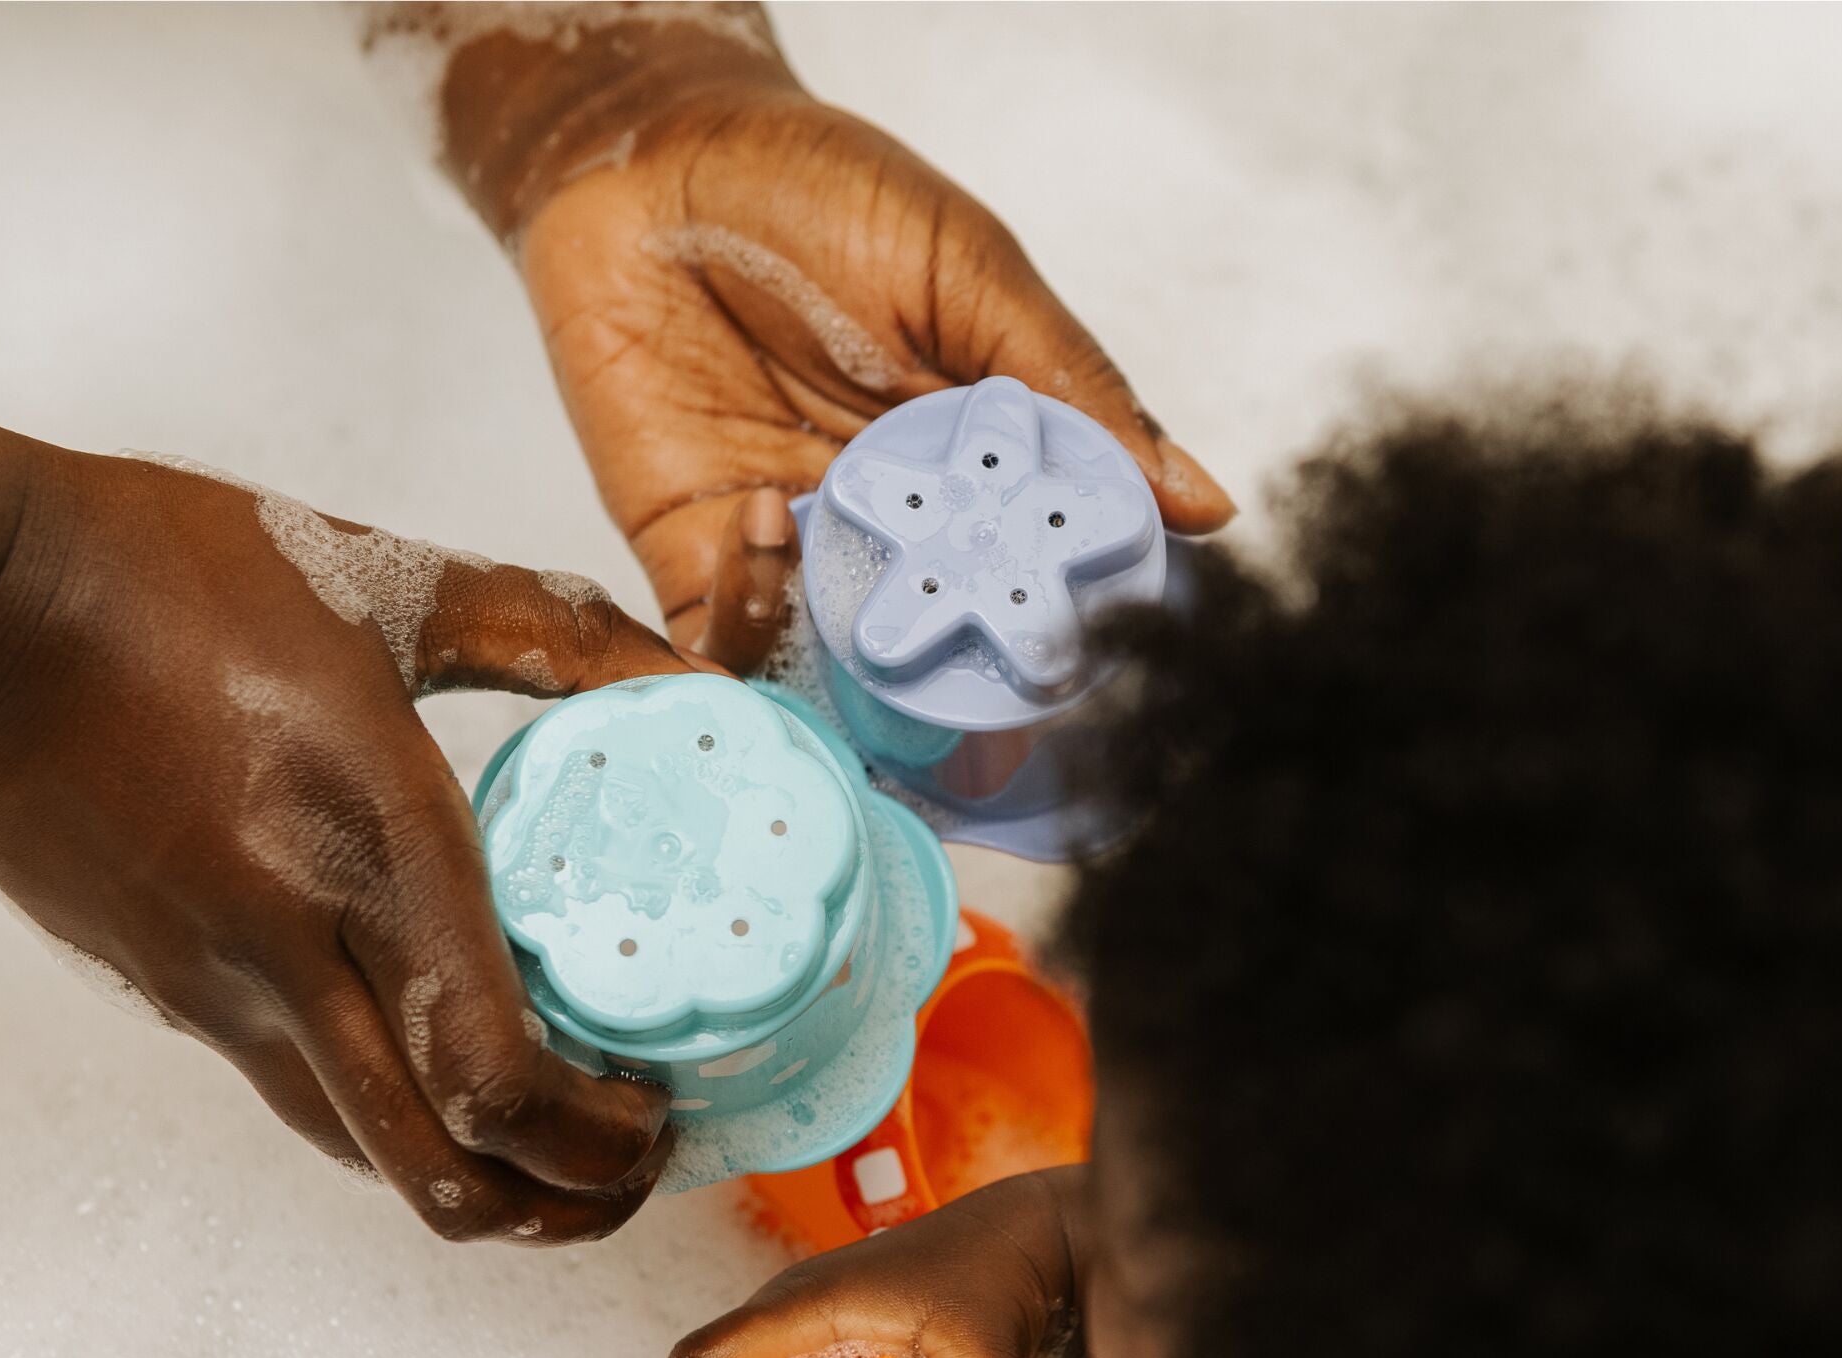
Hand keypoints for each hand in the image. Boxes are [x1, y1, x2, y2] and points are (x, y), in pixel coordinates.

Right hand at [0, 399, 682, 1241]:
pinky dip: (396, 1119)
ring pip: (368, 1161)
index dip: (596, 1137)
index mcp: (367, 848)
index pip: (493, 1077)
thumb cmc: (167, 574)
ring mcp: (216, 992)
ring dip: (480, 1180)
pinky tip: (442, 1058)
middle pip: (443, 1178)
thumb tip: (681, 676)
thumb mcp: (389, 582)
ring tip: (557, 1129)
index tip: (654, 1105)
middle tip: (628, 1163)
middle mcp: (292, 954)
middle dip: (563, 1207)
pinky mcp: (166, 997)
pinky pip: (304, 1101)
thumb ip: (553, 632)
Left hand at [401, 7, 1233, 658]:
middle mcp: (894, 530)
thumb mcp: (970, 275)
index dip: (1065, 629)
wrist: (645, 156)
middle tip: (987, 715)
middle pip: (948, 650)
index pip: (1038, 576)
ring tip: (866, 606)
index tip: (1090, 653)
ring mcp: (799, 555)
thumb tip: (1196, 502)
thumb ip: (1069, 389)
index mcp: (975, 469)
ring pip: (843, 673)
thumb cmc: (815, 189)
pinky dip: (753, 617)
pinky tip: (762, 520)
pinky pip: (730, 645)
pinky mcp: (698, 563)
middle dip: (967, 696)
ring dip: (861, 670)